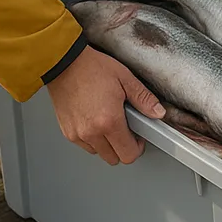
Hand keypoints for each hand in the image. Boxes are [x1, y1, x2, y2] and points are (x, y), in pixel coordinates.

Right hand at [45, 44, 163, 164]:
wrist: (63, 62)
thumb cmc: (91, 67)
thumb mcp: (125, 78)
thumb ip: (143, 98)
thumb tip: (158, 112)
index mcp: (109, 121)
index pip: (129, 154)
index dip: (137, 147)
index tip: (138, 136)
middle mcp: (92, 132)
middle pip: (114, 158)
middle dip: (123, 146)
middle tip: (125, 128)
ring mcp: (78, 134)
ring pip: (100, 153)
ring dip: (108, 144)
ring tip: (108, 121)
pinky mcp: (67, 133)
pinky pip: (86, 146)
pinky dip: (93, 139)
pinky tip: (95, 120)